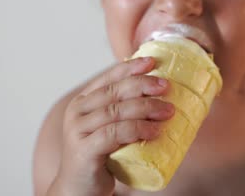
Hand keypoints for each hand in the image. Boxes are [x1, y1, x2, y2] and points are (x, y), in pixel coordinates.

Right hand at [48, 57, 175, 195]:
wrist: (79, 190)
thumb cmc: (100, 157)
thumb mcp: (109, 129)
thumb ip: (123, 112)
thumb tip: (160, 95)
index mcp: (82, 102)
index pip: (107, 78)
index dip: (130, 67)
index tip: (152, 62)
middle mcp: (77, 113)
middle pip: (114, 92)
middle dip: (143, 85)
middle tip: (166, 87)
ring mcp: (78, 131)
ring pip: (116, 111)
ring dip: (145, 108)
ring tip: (168, 111)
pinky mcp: (84, 150)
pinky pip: (114, 133)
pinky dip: (137, 129)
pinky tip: (154, 131)